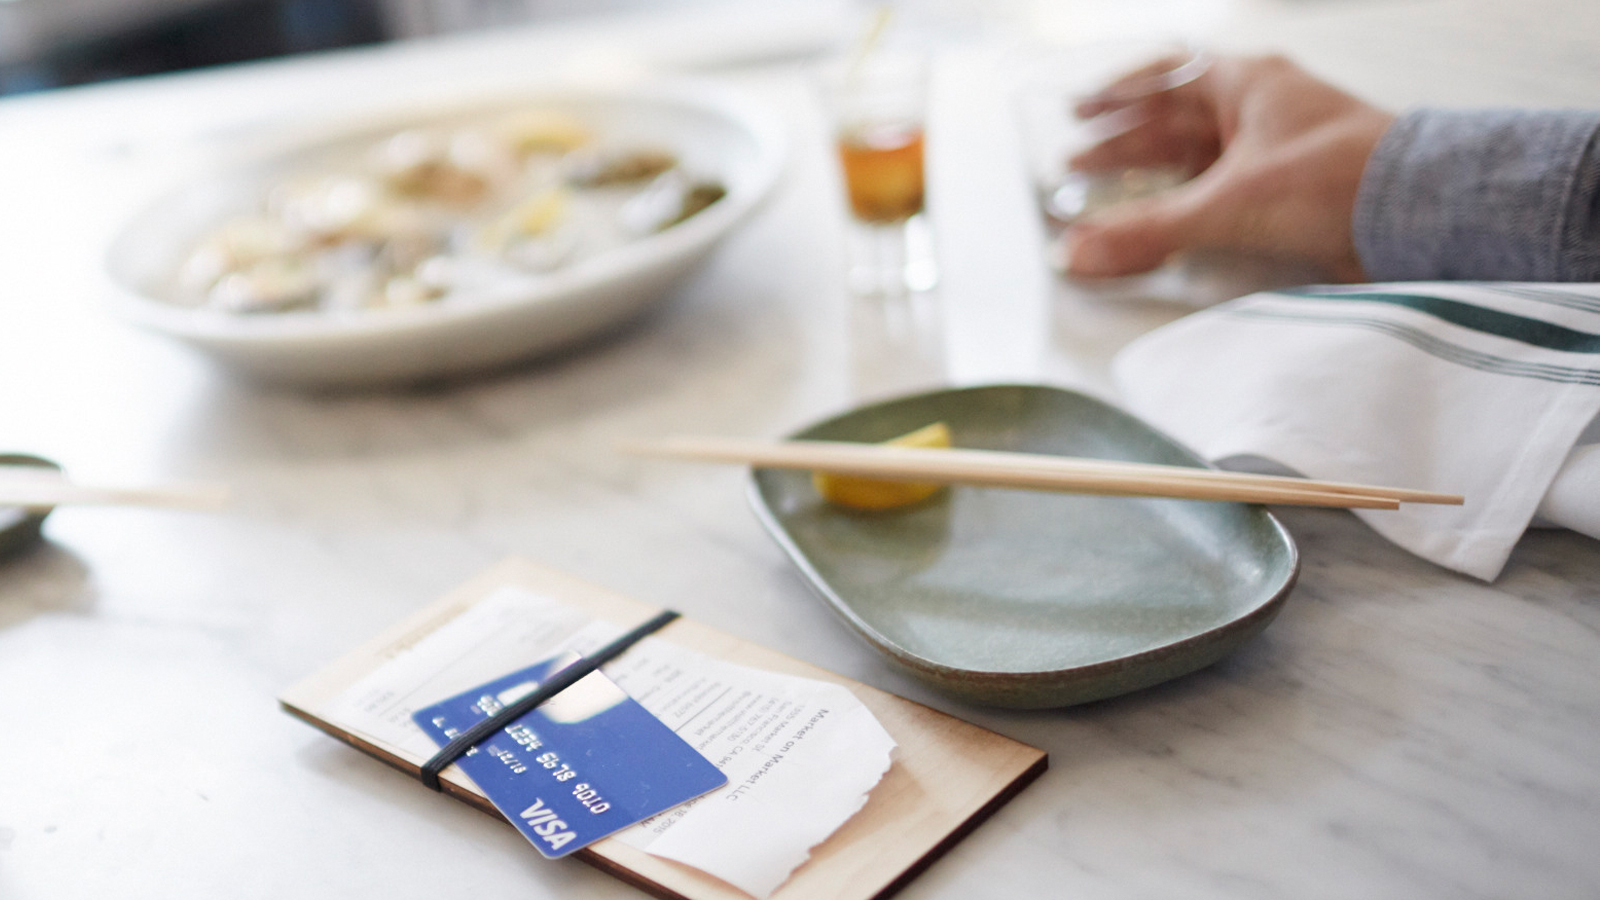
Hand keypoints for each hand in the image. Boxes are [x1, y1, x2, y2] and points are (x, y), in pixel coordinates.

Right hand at [1063, 54, 1394, 280]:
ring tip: (1106, 201)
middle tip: (1076, 167)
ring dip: (1151, 180)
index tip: (1079, 112)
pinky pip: (1223, 194)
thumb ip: (1147, 231)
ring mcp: (1278, 152)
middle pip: (1175, 121)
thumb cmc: (1339, 179)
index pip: (1168, 75)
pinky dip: (1185, 208)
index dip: (1118, 94)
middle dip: (1123, 144)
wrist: (1418, 215)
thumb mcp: (1228, 203)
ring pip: (1199, 159)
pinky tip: (1163, 228)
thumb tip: (1079, 253)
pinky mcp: (1291, 195)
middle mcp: (1262, 111)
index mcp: (1248, 84)